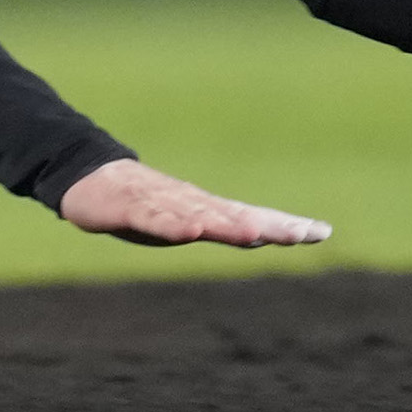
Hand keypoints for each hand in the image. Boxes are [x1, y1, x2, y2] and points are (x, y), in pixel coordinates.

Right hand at [57, 157, 331, 248]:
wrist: (88, 177)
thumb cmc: (141, 203)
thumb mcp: (186, 222)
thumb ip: (221, 226)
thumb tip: (261, 234)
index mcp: (206, 210)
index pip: (253, 217)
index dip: (285, 225)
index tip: (322, 232)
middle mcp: (191, 203)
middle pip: (237, 215)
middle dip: (270, 225)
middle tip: (306, 234)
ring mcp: (162, 203)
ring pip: (200, 215)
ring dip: (229, 225)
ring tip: (257, 235)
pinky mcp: (131, 207)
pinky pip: (155, 218)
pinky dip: (174, 225)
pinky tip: (191, 231)